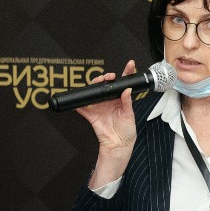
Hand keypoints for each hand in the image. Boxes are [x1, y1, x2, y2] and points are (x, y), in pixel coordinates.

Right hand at [78, 60, 138, 187]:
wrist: (118, 145)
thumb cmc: (127, 131)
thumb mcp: (130, 115)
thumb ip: (127, 102)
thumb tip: (127, 90)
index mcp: (121, 99)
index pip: (123, 83)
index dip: (126, 72)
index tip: (130, 65)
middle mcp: (110, 101)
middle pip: (106, 85)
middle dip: (106, 77)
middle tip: (109, 76)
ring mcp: (100, 107)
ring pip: (95, 92)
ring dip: (95, 85)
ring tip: (98, 82)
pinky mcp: (92, 115)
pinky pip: (83, 108)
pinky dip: (79, 103)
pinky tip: (79, 99)